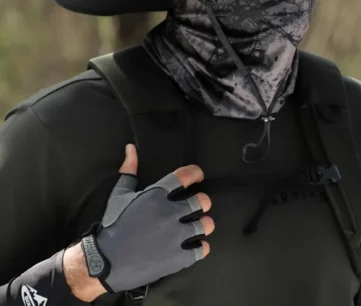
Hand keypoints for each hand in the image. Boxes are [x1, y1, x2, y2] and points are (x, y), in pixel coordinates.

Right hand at [65, 144, 213, 300]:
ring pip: (206, 225)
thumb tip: (131, 148)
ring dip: (203, 224)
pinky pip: (202, 249)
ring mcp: (176, 236)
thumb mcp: (119, 195)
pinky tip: (193, 246)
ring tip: (196, 226)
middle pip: (202, 201)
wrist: (104, 262)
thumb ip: (129, 170)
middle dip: (202, 202)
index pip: (186, 175)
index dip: (196, 173)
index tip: (198, 176)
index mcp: (157, 195)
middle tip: (197, 206)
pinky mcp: (177, 257)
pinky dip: (201, 247)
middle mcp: (170, 212)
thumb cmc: (113, 225)